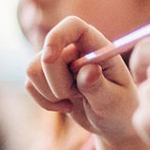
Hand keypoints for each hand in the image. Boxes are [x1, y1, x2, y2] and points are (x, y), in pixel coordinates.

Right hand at [25, 16, 142, 145]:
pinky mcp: (47, 77)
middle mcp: (76, 49)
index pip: (72, 25)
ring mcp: (59, 62)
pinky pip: (30, 84)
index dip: (57, 36)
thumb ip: (99, 86)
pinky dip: (44, 101)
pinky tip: (66, 107)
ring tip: (73, 101)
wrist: (113, 123)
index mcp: (97, 46)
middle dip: (57, 84)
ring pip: (33, 69)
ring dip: (50, 93)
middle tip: (78, 97)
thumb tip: (88, 70)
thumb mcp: (114, 102)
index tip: (49, 58)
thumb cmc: (120, 109)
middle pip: (47, 56)